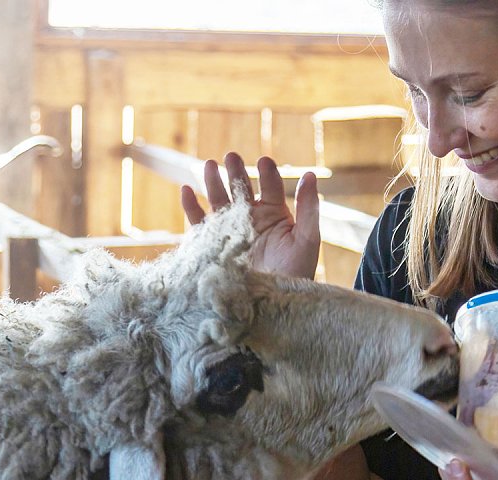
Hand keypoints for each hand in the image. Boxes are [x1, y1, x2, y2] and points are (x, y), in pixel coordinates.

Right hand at [179, 152, 320, 278]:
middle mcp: (250, 220)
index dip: (266, 174)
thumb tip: (310, 175)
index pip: (270, 187)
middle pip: (241, 189)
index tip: (263, 161)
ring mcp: (230, 232)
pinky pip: (199, 224)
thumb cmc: (296, 274)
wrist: (272, 306)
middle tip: (231, 156)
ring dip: (213, 183)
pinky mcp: (213, 247)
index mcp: (274, 214)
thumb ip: (308, 208)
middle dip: (236, 173)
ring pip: (218, 202)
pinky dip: (191, 207)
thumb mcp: (307, 239)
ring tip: (210, 165)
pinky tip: (186, 190)